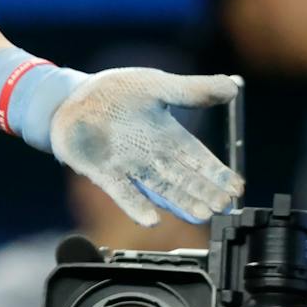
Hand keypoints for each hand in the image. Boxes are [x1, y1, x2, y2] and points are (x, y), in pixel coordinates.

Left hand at [48, 68, 242, 224]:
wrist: (69, 98)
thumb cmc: (114, 91)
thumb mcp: (156, 85)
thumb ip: (192, 90)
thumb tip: (233, 87)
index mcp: (168, 135)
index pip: (200, 158)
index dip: (218, 173)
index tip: (237, 187)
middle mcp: (152, 155)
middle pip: (185, 178)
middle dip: (205, 192)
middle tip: (223, 206)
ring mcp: (128, 166)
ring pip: (161, 188)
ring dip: (181, 202)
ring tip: (201, 215)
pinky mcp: (103, 172)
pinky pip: (122, 192)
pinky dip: (136, 205)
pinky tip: (150, 220)